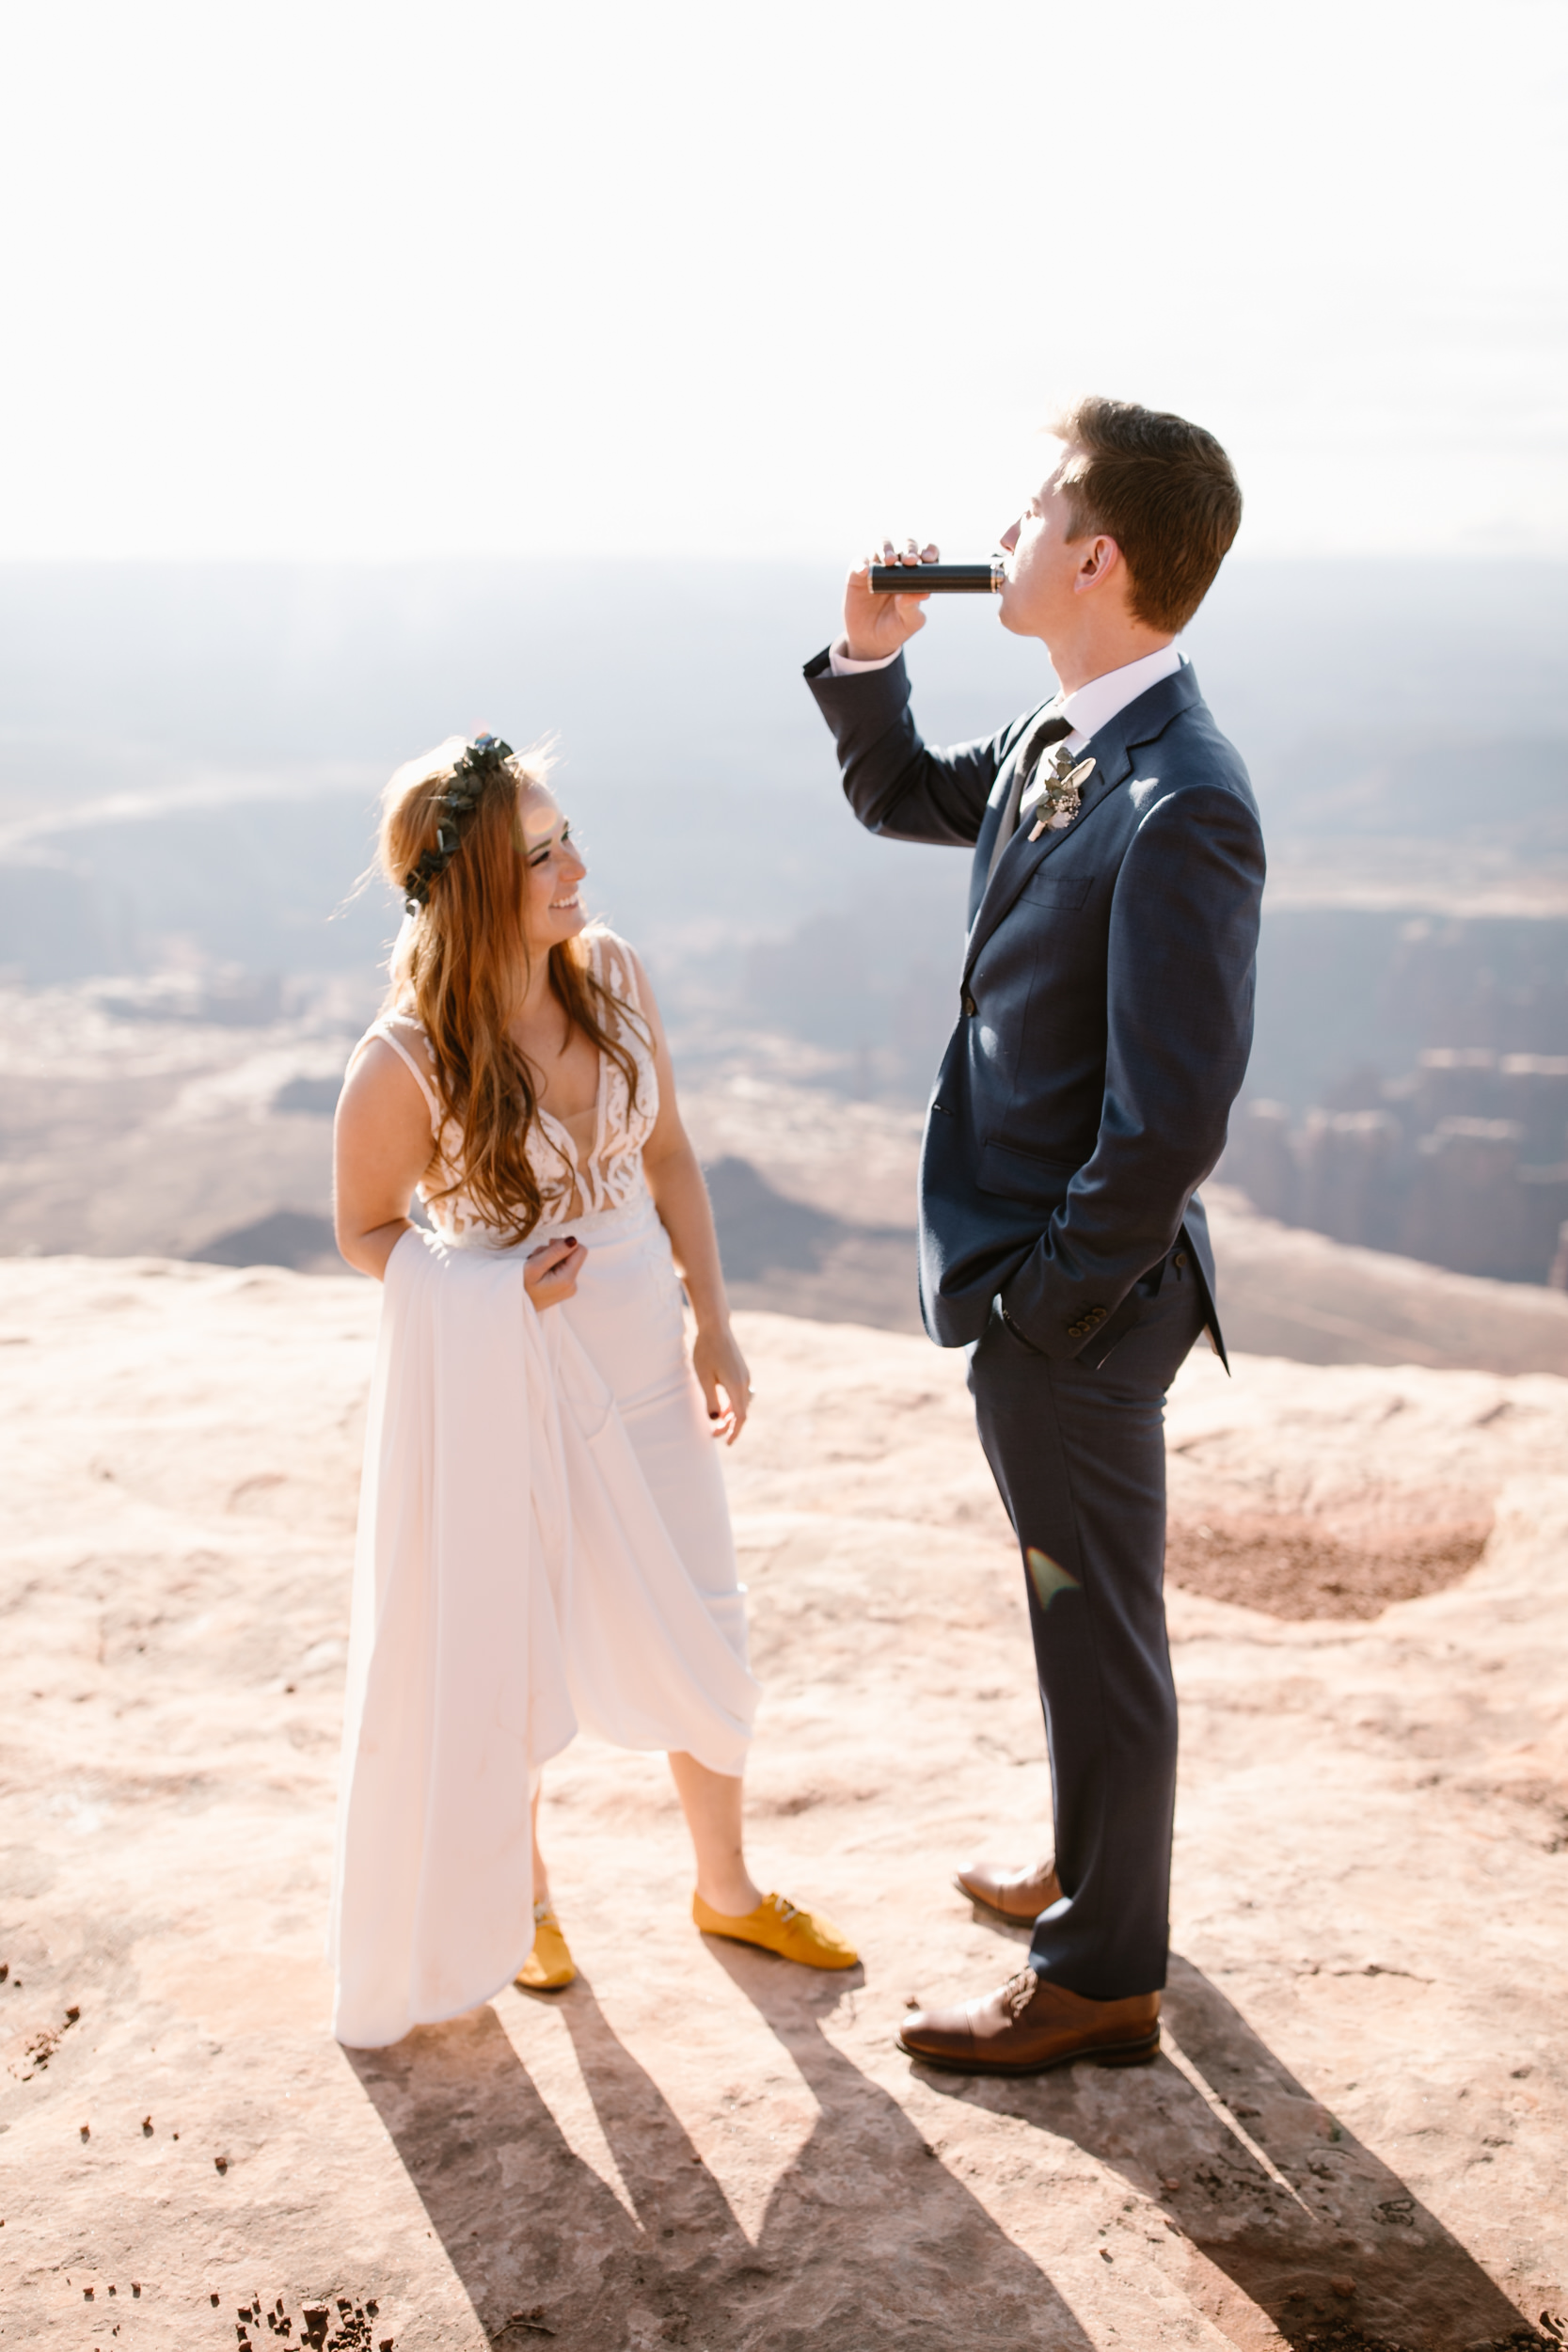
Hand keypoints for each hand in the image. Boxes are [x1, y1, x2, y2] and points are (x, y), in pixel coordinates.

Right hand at [524, 1235, 585, 1309]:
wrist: (513, 1305)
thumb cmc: (520, 1287)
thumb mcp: (535, 1266)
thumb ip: (556, 1252)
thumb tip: (574, 1240)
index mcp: (568, 1279)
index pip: (580, 1250)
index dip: (564, 1244)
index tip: (548, 1247)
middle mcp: (572, 1285)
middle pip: (571, 1255)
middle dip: (554, 1252)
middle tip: (536, 1260)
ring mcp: (568, 1288)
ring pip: (564, 1261)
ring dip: (549, 1259)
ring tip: (535, 1268)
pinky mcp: (562, 1288)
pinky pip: (560, 1269)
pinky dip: (549, 1266)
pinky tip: (538, 1273)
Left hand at [692, 1322, 751, 1444]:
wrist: (715, 1327)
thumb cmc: (706, 1351)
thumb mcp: (704, 1378)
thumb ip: (710, 1400)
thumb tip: (715, 1419)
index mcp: (736, 1386)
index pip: (740, 1417)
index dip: (734, 1432)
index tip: (727, 1443)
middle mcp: (745, 1382)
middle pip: (742, 1412)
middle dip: (730, 1425)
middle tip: (714, 1434)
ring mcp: (745, 1376)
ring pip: (742, 1403)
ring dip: (731, 1415)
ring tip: (717, 1422)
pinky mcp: (741, 1371)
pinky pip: (740, 1394)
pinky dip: (733, 1404)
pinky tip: (723, 1406)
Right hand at [841, 537, 940, 661]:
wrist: (870, 642)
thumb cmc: (895, 629)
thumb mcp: (909, 622)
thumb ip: (914, 607)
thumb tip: (923, 593)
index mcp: (914, 576)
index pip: (924, 555)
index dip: (928, 552)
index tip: (928, 559)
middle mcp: (897, 567)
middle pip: (904, 545)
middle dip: (908, 548)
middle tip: (910, 561)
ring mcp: (877, 569)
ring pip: (881, 544)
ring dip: (886, 547)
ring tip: (890, 561)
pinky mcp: (857, 576)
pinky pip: (859, 562)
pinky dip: (861, 564)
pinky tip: (865, 572)